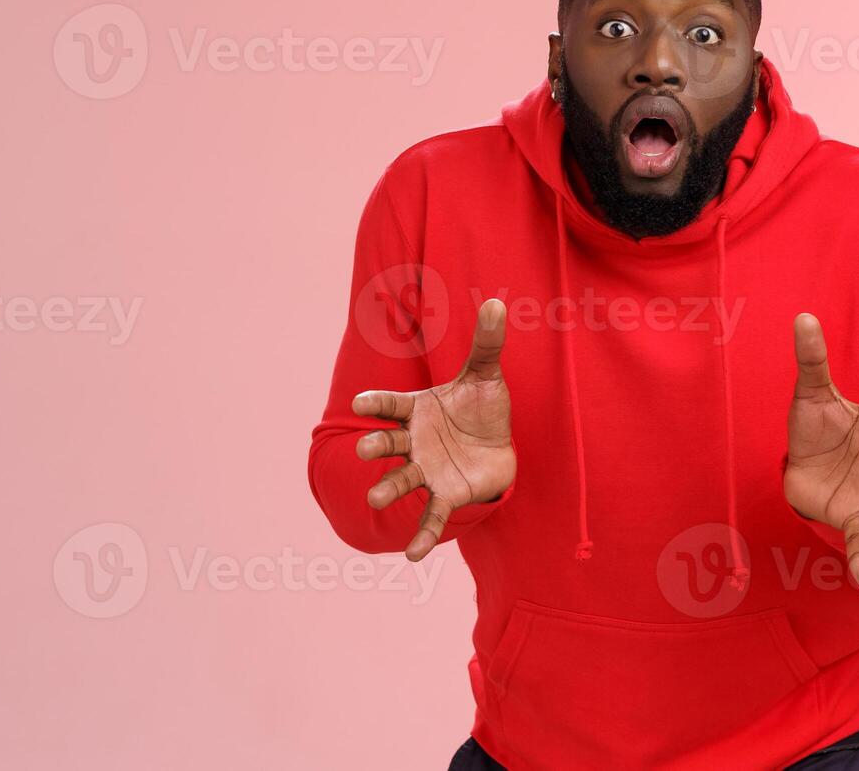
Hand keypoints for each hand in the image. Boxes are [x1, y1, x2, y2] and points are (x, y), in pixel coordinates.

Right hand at [352, 299, 515, 560]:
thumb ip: (486, 343)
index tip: (361, 400)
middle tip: (367, 447)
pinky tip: (413, 556)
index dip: (378, 402)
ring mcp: (426, 470)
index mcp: (417, 410)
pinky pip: (431, 517)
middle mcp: (414, 442)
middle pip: (390, 443)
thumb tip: (495, 302)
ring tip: (374, 498)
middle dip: (377, 445)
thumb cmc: (482, 408)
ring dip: (389, 488)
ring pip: (403, 480)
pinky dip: (423, 536)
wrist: (497, 447)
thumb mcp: (486, 375)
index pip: (391, 404)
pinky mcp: (445, 495)